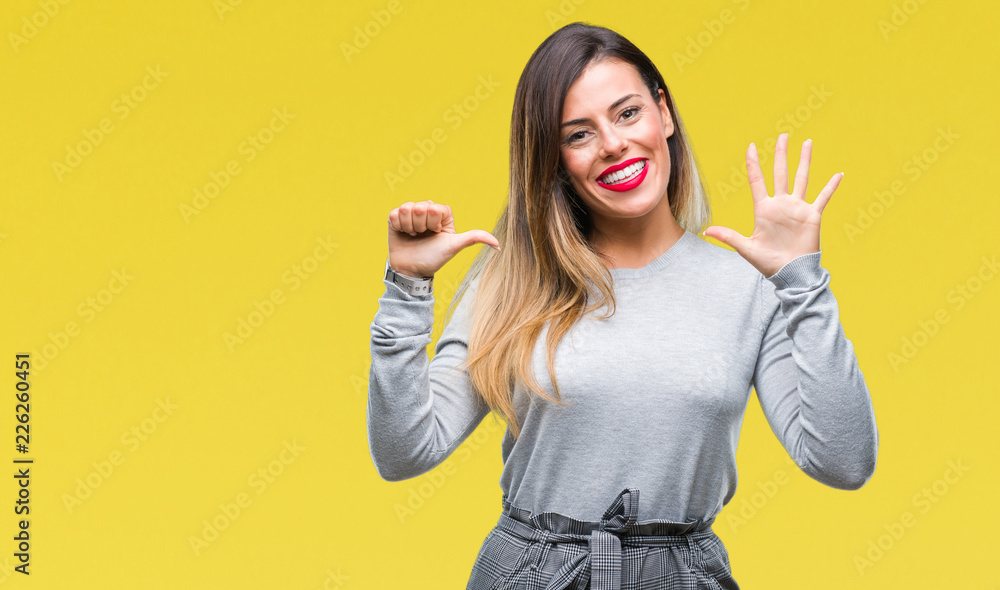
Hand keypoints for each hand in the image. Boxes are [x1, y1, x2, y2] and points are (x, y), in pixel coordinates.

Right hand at [387, 200, 499, 277]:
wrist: (413, 270)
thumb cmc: (435, 258)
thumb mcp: (454, 246)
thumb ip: (475, 238)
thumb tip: (499, 244)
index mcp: (442, 214)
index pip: (435, 208)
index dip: (434, 223)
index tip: (435, 233)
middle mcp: (427, 210)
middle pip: (420, 207)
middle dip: (421, 225)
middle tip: (423, 236)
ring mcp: (411, 213)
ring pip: (407, 208)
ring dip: (409, 226)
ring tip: (413, 236)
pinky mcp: (395, 218)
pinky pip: (395, 213)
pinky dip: (399, 226)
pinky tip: (404, 234)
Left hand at [702, 133, 842, 277]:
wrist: (790, 273)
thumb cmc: (768, 263)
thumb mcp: (746, 248)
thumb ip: (729, 237)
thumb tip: (706, 232)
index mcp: (764, 209)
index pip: (757, 181)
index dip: (754, 163)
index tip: (752, 146)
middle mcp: (781, 204)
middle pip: (780, 173)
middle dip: (781, 154)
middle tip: (783, 135)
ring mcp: (797, 208)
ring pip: (801, 178)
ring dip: (804, 161)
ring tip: (807, 143)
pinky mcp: (812, 216)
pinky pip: (823, 198)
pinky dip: (831, 186)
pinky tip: (839, 175)